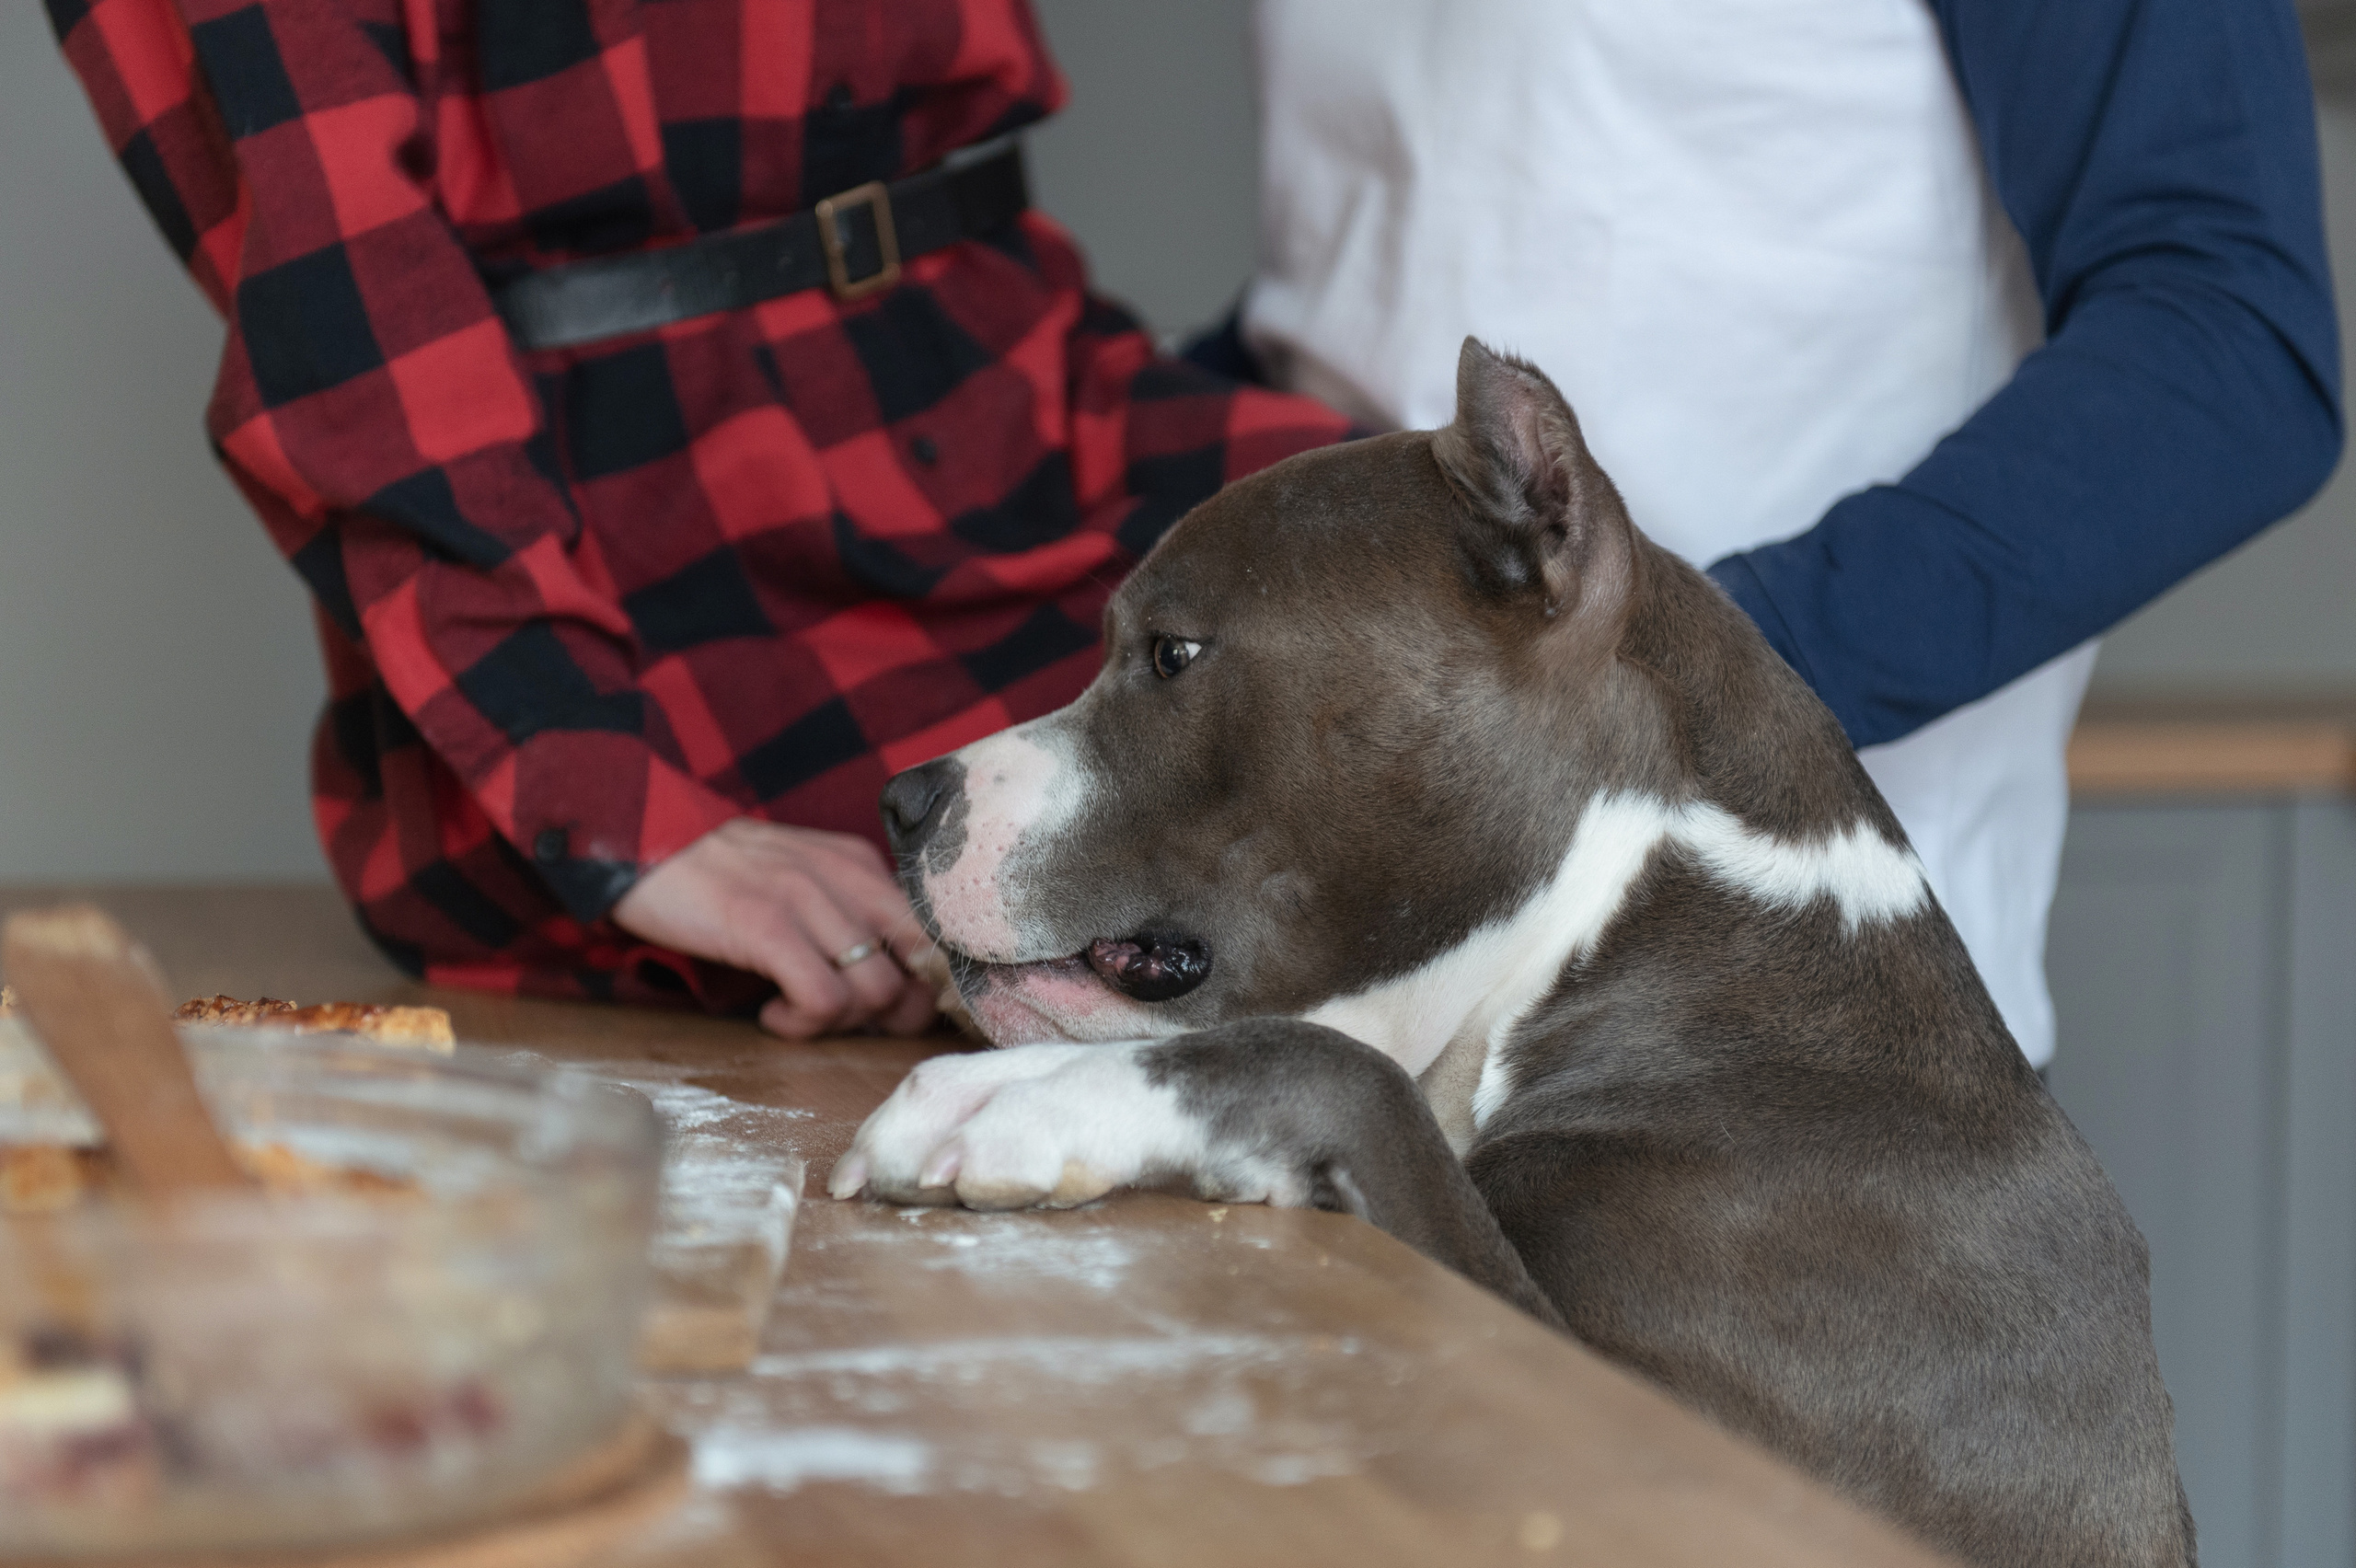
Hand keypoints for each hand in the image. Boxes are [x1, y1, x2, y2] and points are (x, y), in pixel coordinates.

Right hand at [612, 818, 939, 1038]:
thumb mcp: (799, 877)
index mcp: (861, 865)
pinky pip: (822, 999)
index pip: (933, 933)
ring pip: (876, 991)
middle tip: (845, 1020)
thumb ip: (843, 911)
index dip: (922, 985)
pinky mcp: (766, 925)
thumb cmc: (722, 874)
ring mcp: (808, 899)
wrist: (646, 839)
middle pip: (919, 967)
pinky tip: (773, 1015)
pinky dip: (803, 1024)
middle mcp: (848, 876)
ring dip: (840, 1023)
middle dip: (896, 1013)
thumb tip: (888, 980)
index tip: (886, 1008)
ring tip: (797, 1015)